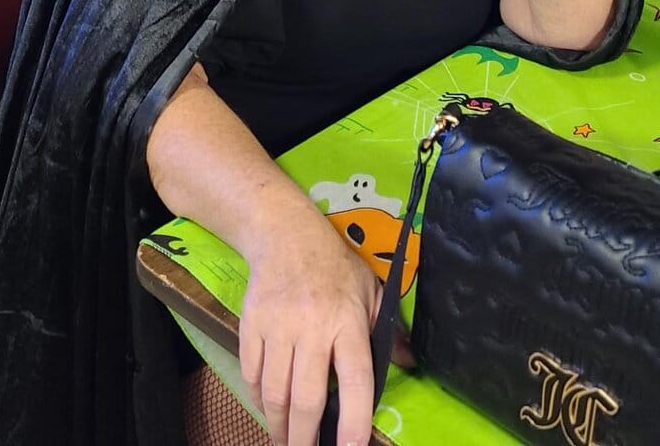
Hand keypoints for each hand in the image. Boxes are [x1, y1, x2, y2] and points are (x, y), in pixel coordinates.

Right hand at [240, 217, 381, 445]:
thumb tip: (409, 364)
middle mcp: (312, 327)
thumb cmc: (335, 266)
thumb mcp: (371, 290)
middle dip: (304, 437)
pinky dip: (258, 399)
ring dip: (279, 425)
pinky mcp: (251, 325)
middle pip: (305, 396)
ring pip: (275, 392)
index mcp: (348, 321)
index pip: (355, 378)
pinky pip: (252, 374)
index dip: (354, 418)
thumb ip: (388, 329)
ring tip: (286, 441)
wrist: (285, 234)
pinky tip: (268, 409)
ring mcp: (278, 327)